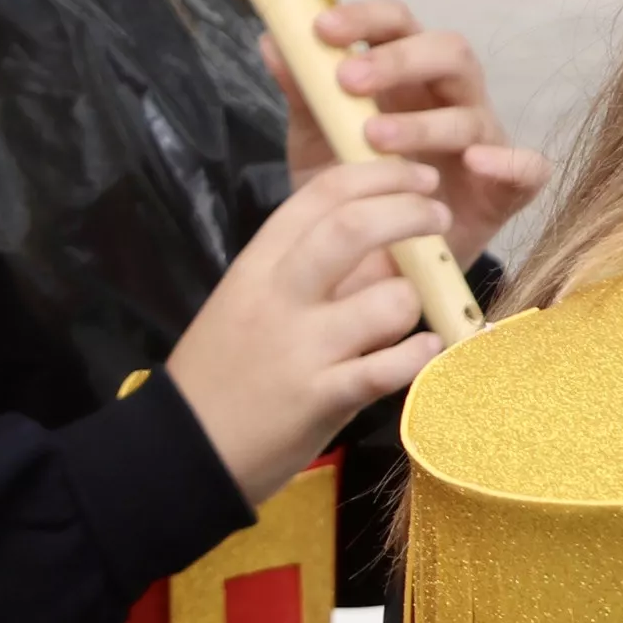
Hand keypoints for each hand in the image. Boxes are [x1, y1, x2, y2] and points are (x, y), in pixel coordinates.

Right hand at [164, 157, 454, 503]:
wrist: (186, 448)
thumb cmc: (219, 371)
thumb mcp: (247, 305)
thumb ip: (307, 273)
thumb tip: (383, 246)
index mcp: (256, 266)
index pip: (320, 195)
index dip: (379, 175)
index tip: (417, 177)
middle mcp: (278, 297)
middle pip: (353, 228)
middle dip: (409, 213)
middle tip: (436, 218)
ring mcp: (302, 347)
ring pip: (389, 301)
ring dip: (415, 304)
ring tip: (412, 319)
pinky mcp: (324, 397)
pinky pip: (392, 367)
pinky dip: (420, 356)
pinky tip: (424, 352)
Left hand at [274, 0, 544, 264]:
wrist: (367, 261)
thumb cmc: (351, 184)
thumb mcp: (316, 138)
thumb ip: (302, 93)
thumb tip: (272, 40)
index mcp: (404, 76)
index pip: (398, 25)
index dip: (367, 18)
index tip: (323, 28)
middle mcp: (448, 99)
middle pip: (448, 52)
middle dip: (399, 60)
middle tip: (348, 80)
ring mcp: (482, 142)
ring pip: (472, 112)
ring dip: (423, 122)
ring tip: (373, 138)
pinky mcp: (504, 190)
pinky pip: (528, 169)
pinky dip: (509, 162)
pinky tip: (476, 163)